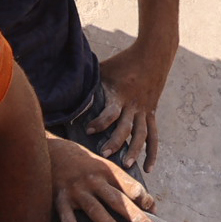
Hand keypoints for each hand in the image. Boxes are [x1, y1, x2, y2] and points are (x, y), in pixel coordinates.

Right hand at [46, 135, 154, 221]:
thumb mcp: (103, 166)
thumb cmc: (83, 164)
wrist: (49, 151)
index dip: (143, 198)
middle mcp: (93, 180)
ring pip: (95, 210)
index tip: (155, 211)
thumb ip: (123, 183)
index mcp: (107, 170)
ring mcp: (76, 191)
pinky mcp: (60, 200)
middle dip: (133, 214)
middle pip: (116, 199)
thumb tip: (148, 204)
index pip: (129, 185)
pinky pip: (69, 220)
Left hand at [91, 44, 160, 171]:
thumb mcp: (104, 70)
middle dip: (115, 142)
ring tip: (126, 165)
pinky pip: (153, 136)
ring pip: (141, 135)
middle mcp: (133, 105)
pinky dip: (151, 152)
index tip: (89, 130)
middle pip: (125, 127)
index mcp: (120, 95)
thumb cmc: (123, 61)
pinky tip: (148, 168)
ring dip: (134, 151)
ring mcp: (144, 111)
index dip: (100, 122)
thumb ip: (90, 83)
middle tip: (103, 155)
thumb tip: (66, 92)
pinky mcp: (152, 114)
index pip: (110, 112)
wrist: (153, 53)